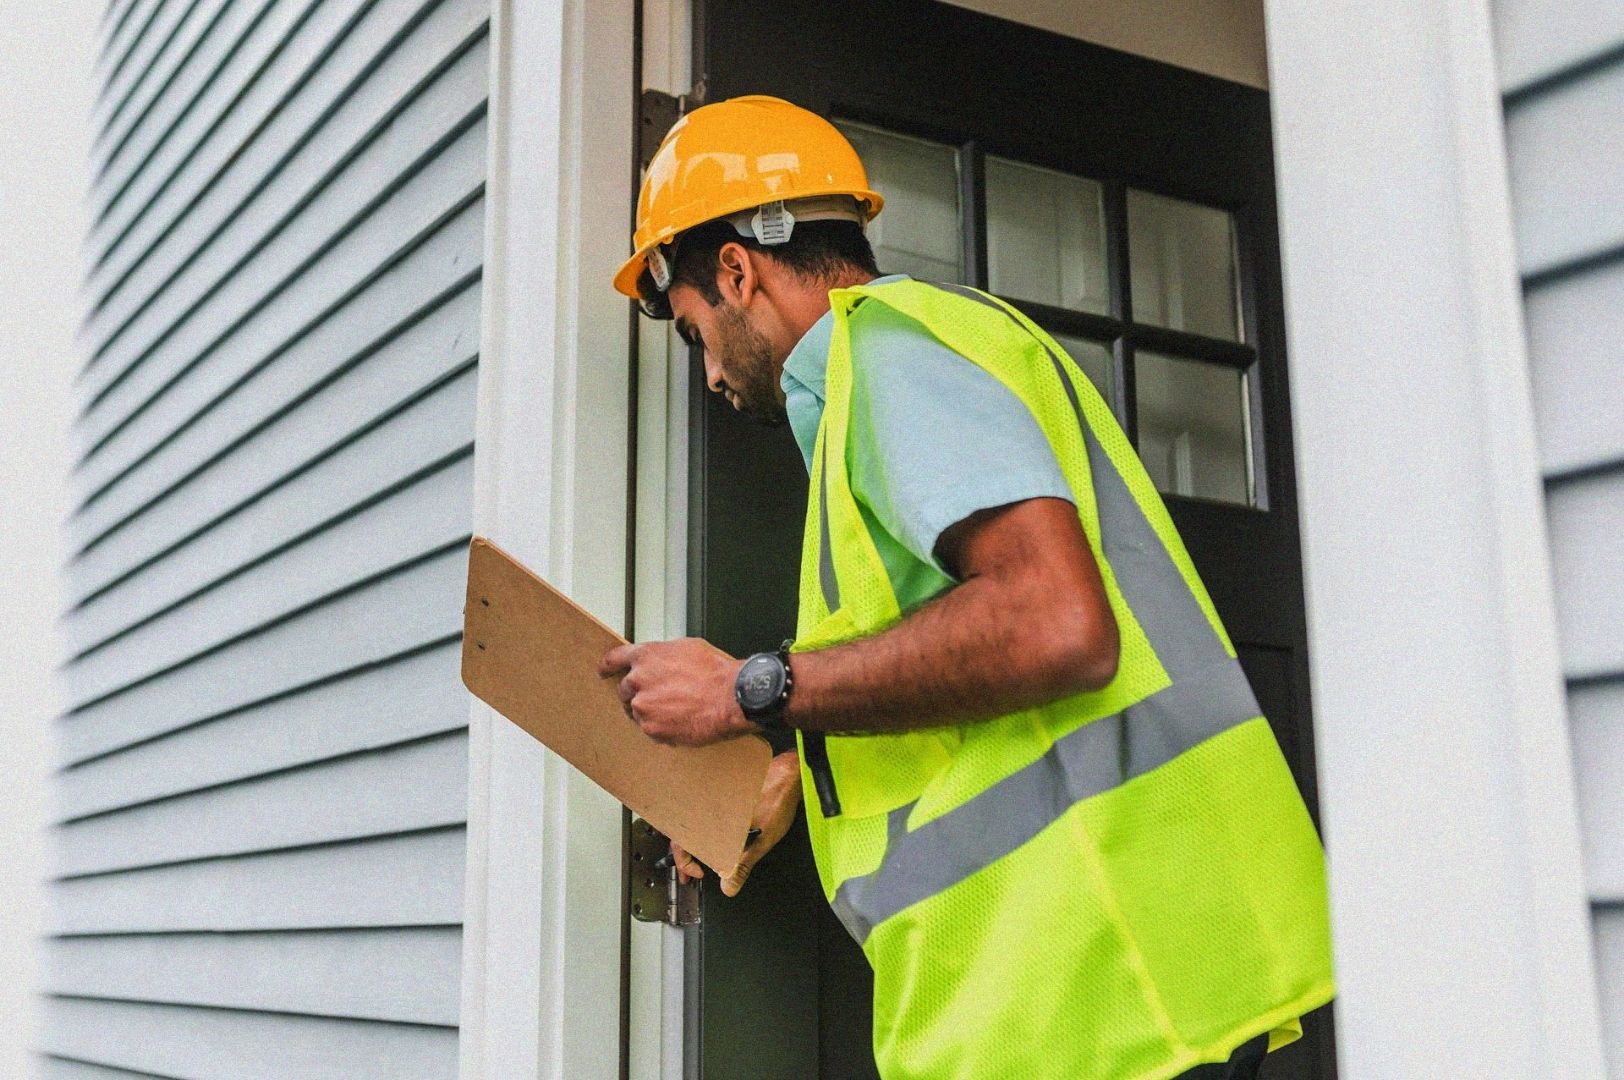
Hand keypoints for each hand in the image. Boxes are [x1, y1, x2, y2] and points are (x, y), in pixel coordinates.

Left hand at [598, 638, 754, 745]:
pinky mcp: (652, 729)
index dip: (608, 666)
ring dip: (652, 712)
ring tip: (677, 711)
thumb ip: (664, 656)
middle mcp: (638, 680)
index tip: (604, 671)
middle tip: (659, 698)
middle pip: (625, 690)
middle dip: (638, 694)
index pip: (614, 659)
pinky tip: (681, 723)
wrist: (730, 697)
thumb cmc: (715, 673)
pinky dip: (662, 729)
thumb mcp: (687, 649)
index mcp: (646, 656)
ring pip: (638, 712)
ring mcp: (643, 706)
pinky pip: (650, 730)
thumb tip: (661, 661)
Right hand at [670, 750, 802, 896]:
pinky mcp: (723, 795)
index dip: (685, 862)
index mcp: (711, 817)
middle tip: (687, 875)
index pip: (682, 842)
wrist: (788, 774)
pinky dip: (705, 831)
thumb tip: (728, 888)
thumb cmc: (777, 801)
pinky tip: (712, 840)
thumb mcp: (762, 839)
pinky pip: (706, 814)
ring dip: (692, 844)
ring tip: (697, 862)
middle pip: (683, 833)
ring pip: (693, 823)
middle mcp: (707, 806)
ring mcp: (714, 799)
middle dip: (683, 856)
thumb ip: (743, 864)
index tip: (699, 874)